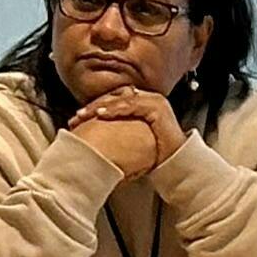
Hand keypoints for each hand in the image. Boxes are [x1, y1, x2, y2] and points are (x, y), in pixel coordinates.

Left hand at [69, 87, 185, 176]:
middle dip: (94, 105)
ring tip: (86, 114)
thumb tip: (97, 135)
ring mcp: (154, 101)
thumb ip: (121, 131)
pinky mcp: (157, 108)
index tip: (79, 117)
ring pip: (121, 98)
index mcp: (143, 102)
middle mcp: (149, 98)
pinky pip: (132, 105)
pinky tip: (102, 114)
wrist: (178, 160)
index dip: (96, 106)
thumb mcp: (134, 138)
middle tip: (77, 116)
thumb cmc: (157, 151)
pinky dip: (115, 109)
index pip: (115, 98)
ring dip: (101, 106)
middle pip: (116, 95)